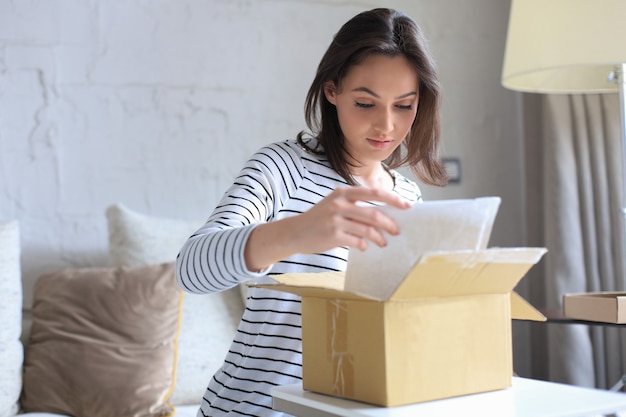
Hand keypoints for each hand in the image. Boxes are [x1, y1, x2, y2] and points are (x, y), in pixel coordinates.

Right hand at [293, 186, 409, 252]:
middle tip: (397, 231)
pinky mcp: (333, 235)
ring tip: (383, 242)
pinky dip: (364, 245)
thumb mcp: (334, 204)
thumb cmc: (318, 219)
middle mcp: (339, 204)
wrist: (294, 232)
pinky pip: (357, 241)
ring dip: (379, 238)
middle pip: (374, 213)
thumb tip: (382, 217)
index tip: (407, 206)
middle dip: (389, 224)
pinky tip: (364, 247)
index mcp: (343, 193)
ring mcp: (336, 219)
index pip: (374, 193)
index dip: (393, 199)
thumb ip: (355, 206)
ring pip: (367, 229)